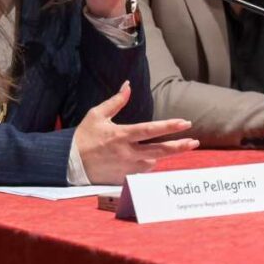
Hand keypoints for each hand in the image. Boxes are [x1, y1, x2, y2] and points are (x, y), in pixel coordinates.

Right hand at [73, 82, 199, 184]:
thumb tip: (128, 85)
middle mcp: (127, 153)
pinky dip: (145, 164)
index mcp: (121, 135)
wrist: (69, 163)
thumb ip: (116, 101)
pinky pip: (141, 172)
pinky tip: (143, 159)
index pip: (150, 130)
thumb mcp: (97, 114)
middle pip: (159, 151)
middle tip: (194, 142)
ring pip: (152, 162)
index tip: (185, 123)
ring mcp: (126, 168)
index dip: (169, 126)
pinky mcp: (123, 179)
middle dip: (179, 147)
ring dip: (158, 155)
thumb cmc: (83, 137)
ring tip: (159, 148)